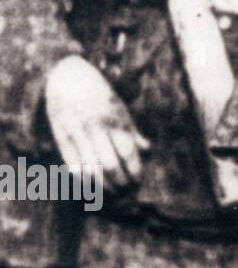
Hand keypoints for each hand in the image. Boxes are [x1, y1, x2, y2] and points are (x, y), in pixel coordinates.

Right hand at [44, 55, 149, 190]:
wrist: (66, 75)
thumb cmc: (98, 94)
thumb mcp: (120, 107)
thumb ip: (133, 130)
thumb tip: (148, 151)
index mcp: (114, 118)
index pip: (127, 151)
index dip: (134, 169)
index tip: (137, 181)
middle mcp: (96, 126)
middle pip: (110, 163)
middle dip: (119, 181)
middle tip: (125, 190)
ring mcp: (77, 131)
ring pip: (90, 167)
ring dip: (102, 184)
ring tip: (110, 192)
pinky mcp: (60, 135)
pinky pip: (71, 162)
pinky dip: (82, 178)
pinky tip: (90, 185)